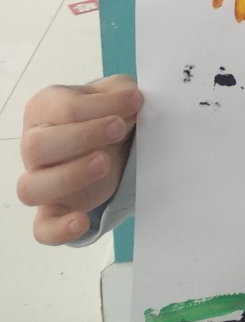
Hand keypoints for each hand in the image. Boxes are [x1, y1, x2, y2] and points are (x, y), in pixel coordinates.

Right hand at [17, 75, 141, 244]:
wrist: (111, 140)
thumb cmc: (106, 111)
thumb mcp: (116, 92)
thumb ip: (121, 93)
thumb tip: (131, 104)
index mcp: (45, 108)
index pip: (63, 108)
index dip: (102, 106)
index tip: (135, 103)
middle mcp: (33, 144)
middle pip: (36, 146)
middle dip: (82, 136)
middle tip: (119, 129)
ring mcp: (39, 179)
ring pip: (31, 188)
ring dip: (70, 176)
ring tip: (105, 163)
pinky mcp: (53, 210)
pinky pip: (42, 228)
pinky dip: (59, 229)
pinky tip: (82, 221)